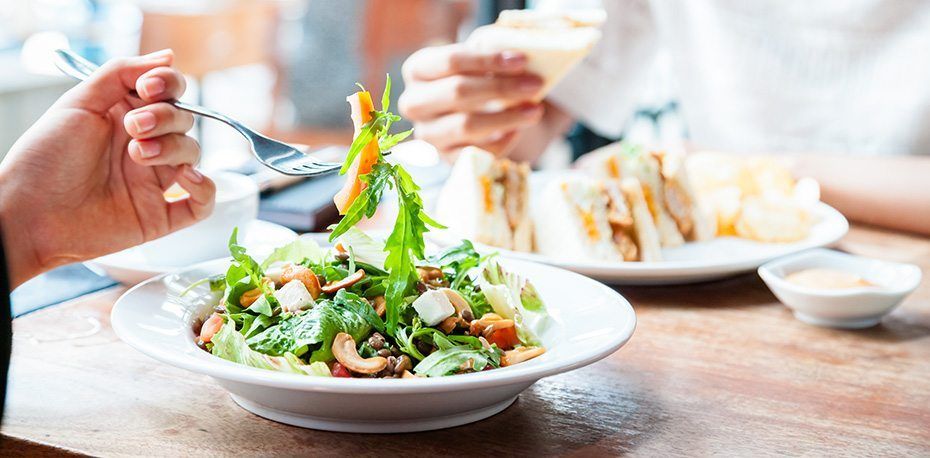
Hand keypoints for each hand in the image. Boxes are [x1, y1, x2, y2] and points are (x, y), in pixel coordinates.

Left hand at [0, 50, 214, 287]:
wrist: (29, 213)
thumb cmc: (44, 159)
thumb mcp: (78, 103)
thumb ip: (121, 74)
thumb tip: (168, 57)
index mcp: (126, 116)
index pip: (169, 91)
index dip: (168, 84)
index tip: (148, 88)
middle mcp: (145, 145)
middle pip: (184, 119)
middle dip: (165, 118)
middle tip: (133, 128)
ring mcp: (154, 181)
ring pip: (192, 154)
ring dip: (174, 148)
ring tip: (139, 155)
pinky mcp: (160, 215)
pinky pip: (201, 203)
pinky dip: (205, 188)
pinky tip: (188, 178)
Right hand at [398, 44, 544, 156]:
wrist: (474, 110)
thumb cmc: (477, 77)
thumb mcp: (480, 58)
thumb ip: (492, 51)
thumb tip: (517, 55)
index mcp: (417, 69)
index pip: (451, 61)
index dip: (488, 60)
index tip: (521, 61)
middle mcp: (414, 102)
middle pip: (457, 91)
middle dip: (500, 88)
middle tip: (535, 85)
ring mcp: (427, 134)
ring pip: (466, 125)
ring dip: (506, 117)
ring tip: (535, 110)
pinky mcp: (445, 158)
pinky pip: (476, 152)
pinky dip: (502, 141)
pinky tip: (518, 129)